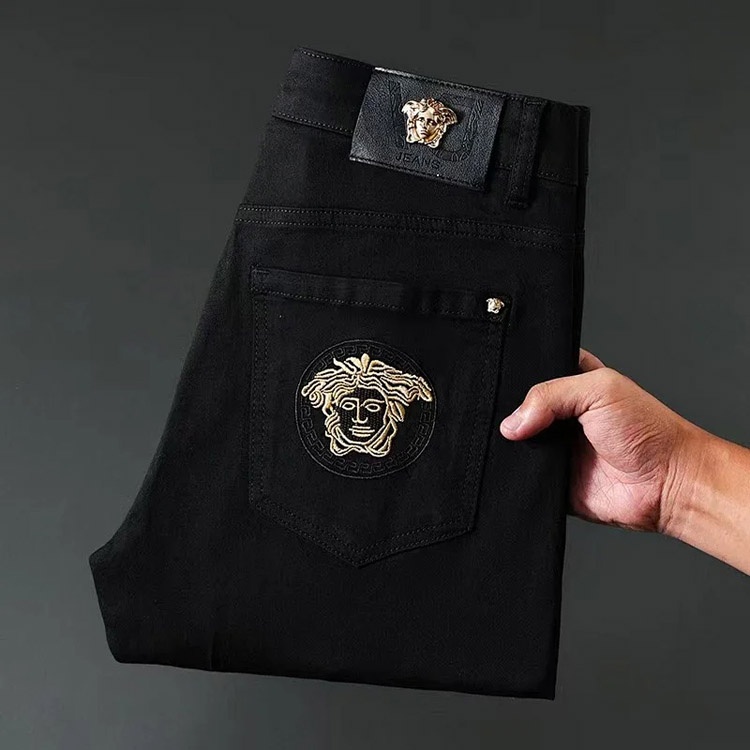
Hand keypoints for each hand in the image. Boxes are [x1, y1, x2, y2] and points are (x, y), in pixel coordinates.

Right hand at [499, 348, 699, 533]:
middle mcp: (562, 415)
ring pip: (516, 443)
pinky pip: (523, 476)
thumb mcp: (599, 390)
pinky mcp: (553, 479)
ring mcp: (556, 448)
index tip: (504, 381)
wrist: (668, 484)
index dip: (518, 376)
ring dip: (514, 445)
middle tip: (515, 416)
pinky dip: (518, 473)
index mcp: (573, 382)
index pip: (533, 371)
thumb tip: (511, 424)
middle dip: (512, 413)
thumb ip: (550, 395)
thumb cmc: (649, 431)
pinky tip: (523, 467)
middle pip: (518, 408)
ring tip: (522, 442)